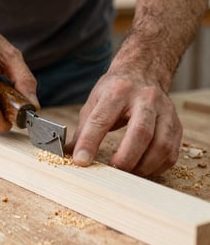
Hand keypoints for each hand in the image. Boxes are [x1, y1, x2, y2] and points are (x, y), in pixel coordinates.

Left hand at [66, 67, 181, 176]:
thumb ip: (83, 129)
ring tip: (127, 172)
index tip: (81, 160)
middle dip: (125, 158)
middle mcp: (145, 98)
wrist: (143, 72)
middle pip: (140, 132)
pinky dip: (157, 166)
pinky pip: (172, 151)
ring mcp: (165, 111)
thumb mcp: (94, 102)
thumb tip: (68, 153)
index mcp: (118, 91)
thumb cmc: (115, 90)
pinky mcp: (176, 124)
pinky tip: (143, 167)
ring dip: (143, 166)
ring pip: (161, 145)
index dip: (89, 142)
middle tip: (112, 170)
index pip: (101, 119)